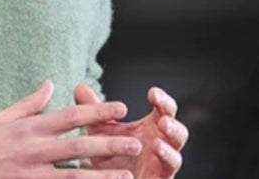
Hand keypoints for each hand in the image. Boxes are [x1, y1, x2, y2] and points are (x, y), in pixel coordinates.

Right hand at [0, 80, 141, 177]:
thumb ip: (29, 103)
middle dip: (108, 143)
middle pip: (78, 146)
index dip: (97, 111)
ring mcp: (29, 176)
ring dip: (101, 177)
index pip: (70, 116)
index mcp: (29, 128)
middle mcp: (32, 151)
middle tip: (135, 142)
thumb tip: (51, 83)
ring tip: (127, 176)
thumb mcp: (1, 119)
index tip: (120, 108)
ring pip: (73, 178)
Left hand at [74, 84, 188, 177]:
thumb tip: (79, 89)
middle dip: (173, 125)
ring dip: (169, 150)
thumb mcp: (100, 132)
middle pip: (179, 133)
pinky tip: (153, 158)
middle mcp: (161, 146)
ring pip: (176, 158)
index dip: (163, 101)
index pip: (165, 110)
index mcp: (153, 128)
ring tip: (157, 143)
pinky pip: (166, 175)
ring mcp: (161, 166)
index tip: (152, 93)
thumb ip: (94, 111)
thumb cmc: (111, 157)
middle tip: (163, 119)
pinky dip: (162, 166)